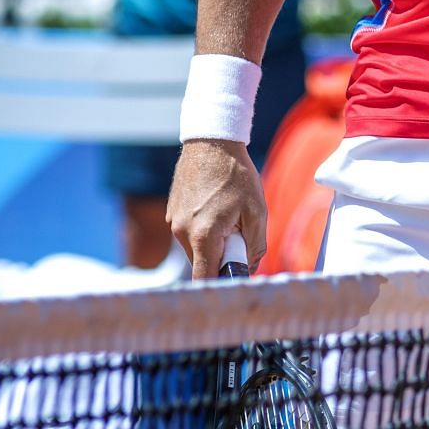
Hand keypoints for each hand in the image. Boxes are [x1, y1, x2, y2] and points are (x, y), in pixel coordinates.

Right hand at [168, 138, 267, 278]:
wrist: (211, 143)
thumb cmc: (236, 175)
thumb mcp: (257, 210)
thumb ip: (255, 245)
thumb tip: (249, 268)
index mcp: (203, 235)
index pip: (204, 278)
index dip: (220, 285)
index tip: (234, 281)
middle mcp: (182, 233)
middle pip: (202, 263)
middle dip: (222, 257)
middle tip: (239, 234)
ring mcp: (173, 223)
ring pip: (196, 249)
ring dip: (212, 242)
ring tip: (227, 215)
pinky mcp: (171, 215)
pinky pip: (189, 234)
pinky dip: (203, 230)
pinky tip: (216, 207)